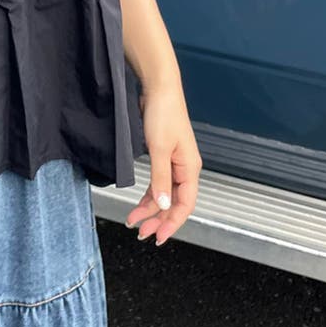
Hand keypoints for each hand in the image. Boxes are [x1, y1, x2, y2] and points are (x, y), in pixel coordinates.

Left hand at [125, 84, 201, 245]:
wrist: (159, 89)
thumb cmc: (163, 114)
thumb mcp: (159, 149)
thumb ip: (160, 178)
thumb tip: (161, 205)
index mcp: (190, 169)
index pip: (184, 204)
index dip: (172, 223)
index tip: (158, 236)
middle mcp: (185, 169)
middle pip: (174, 202)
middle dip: (159, 219)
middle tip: (141, 233)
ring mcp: (174, 163)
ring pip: (164, 194)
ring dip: (151, 209)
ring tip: (136, 221)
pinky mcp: (163, 156)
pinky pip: (159, 182)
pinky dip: (149, 194)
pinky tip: (140, 203)